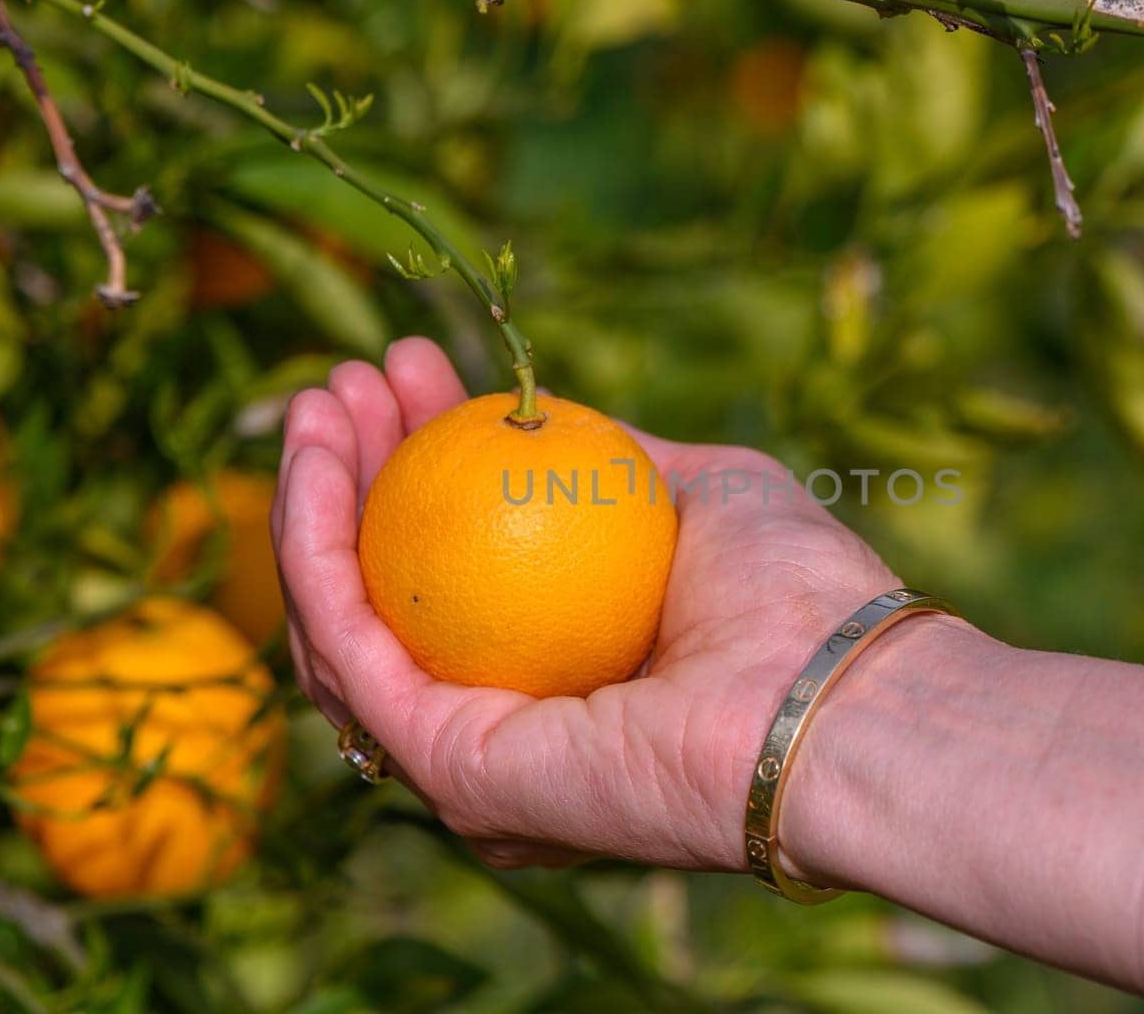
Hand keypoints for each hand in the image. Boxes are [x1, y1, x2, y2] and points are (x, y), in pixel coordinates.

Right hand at [272, 337, 898, 870]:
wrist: (834, 692)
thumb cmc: (794, 590)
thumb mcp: (700, 489)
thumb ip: (612, 459)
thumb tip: (537, 413)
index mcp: (561, 667)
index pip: (456, 565)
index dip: (415, 460)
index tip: (401, 370)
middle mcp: (506, 719)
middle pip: (387, 594)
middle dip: (351, 472)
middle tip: (341, 377)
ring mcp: (472, 754)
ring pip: (345, 623)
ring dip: (309, 504)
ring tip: (315, 398)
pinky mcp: (453, 771)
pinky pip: (351, 650)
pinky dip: (312, 552)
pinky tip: (311, 464)